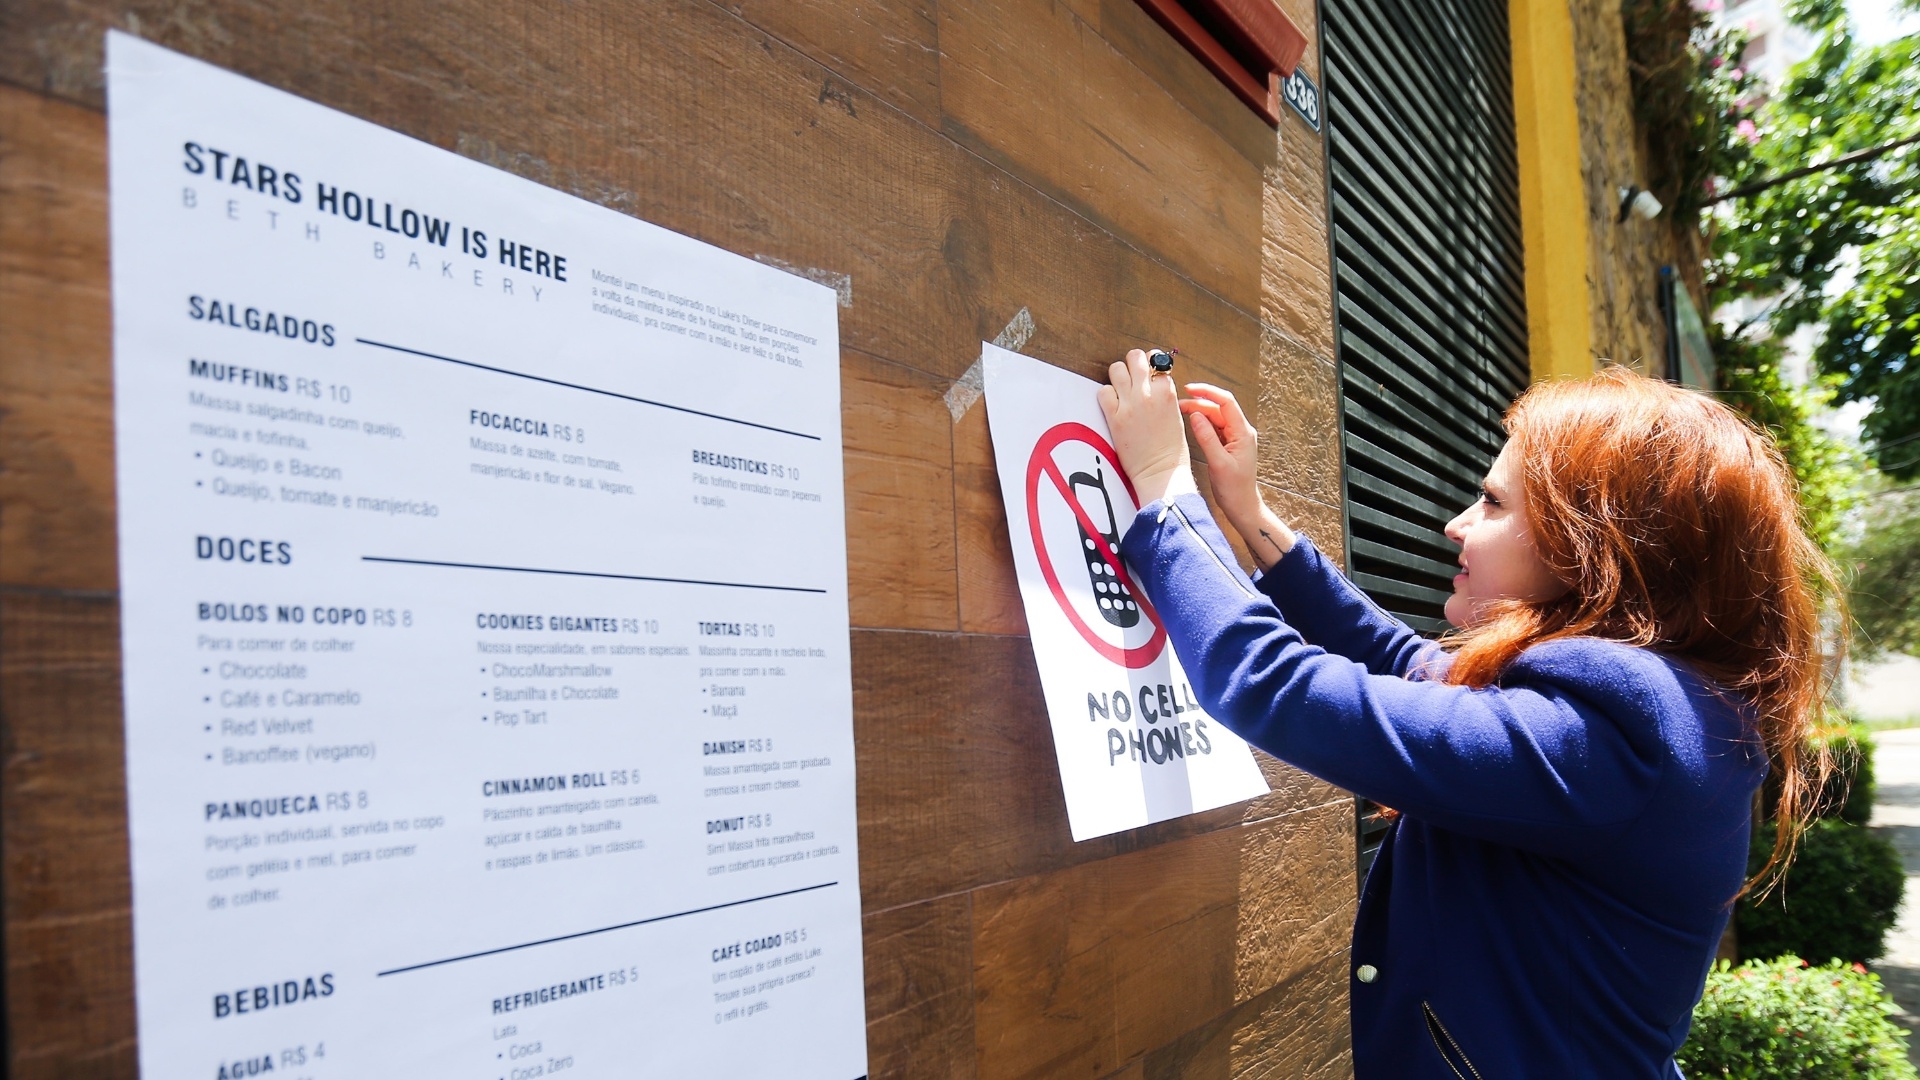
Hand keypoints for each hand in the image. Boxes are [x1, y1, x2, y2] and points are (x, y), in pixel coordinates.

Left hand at [1098, 349, 1196, 505]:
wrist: (1160, 473)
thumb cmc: (1171, 449)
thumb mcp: (1176, 415)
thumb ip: (1164, 395)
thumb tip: (1153, 382)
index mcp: (1168, 392)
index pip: (1157, 361)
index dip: (1152, 365)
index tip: (1149, 373)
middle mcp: (1148, 393)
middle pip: (1135, 357)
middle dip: (1134, 363)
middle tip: (1133, 375)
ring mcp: (1129, 404)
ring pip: (1117, 369)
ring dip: (1118, 376)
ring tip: (1121, 388)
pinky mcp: (1114, 418)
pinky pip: (1103, 392)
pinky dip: (1107, 395)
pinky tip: (1113, 404)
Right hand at [1181, 383, 1296, 568]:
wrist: (1243, 506)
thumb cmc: (1234, 489)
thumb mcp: (1218, 463)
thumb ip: (1206, 437)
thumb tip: (1195, 415)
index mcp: (1243, 433)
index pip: (1226, 402)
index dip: (1208, 392)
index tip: (1189, 389)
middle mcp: (1241, 432)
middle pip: (1218, 408)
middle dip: (1198, 403)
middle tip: (1177, 404)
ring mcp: (1235, 438)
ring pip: (1215, 418)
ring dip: (1199, 413)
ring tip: (1179, 412)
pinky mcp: (1228, 445)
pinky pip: (1214, 428)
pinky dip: (1201, 424)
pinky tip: (1190, 424)